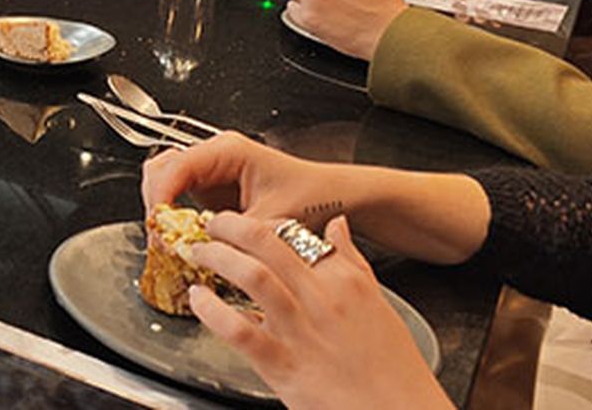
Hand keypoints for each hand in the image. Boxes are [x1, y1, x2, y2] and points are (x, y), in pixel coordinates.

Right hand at [141, 132, 351, 226]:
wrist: (336, 201)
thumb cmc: (314, 198)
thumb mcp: (276, 221)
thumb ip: (238, 235)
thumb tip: (204, 250)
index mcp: (228, 151)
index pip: (176, 166)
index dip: (161, 196)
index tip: (158, 224)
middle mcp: (215, 157)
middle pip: (162, 169)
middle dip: (155, 202)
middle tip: (160, 236)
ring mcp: (211, 173)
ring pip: (165, 182)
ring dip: (162, 210)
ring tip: (168, 239)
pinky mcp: (212, 192)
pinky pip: (178, 198)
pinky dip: (173, 218)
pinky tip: (180, 238)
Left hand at [188, 214, 450, 409]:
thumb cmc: (393, 368)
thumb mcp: (379, 305)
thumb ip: (353, 262)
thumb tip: (338, 225)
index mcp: (347, 282)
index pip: (295, 232)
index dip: (262, 222)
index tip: (245, 223)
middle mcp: (322, 300)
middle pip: (266, 242)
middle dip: (229, 226)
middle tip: (211, 224)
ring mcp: (301, 331)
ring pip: (252, 276)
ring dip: (217, 257)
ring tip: (199, 252)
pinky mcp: (283, 365)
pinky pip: (239, 330)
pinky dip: (212, 310)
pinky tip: (198, 299)